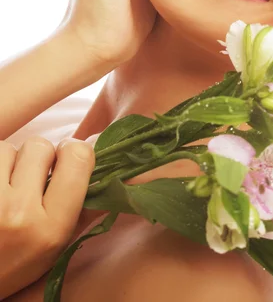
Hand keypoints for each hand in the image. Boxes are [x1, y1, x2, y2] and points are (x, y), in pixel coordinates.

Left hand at [0, 136, 94, 298]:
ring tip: (8, 184)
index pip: (78, 158)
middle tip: (33, 176)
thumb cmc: (17, 263)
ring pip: (9, 148)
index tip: (68, 159)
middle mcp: (19, 213)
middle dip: (40, 157)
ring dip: (11, 161)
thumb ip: (89, 206)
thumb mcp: (59, 244)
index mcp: (51, 227)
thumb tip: (124, 169)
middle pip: (41, 146)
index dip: (74, 151)